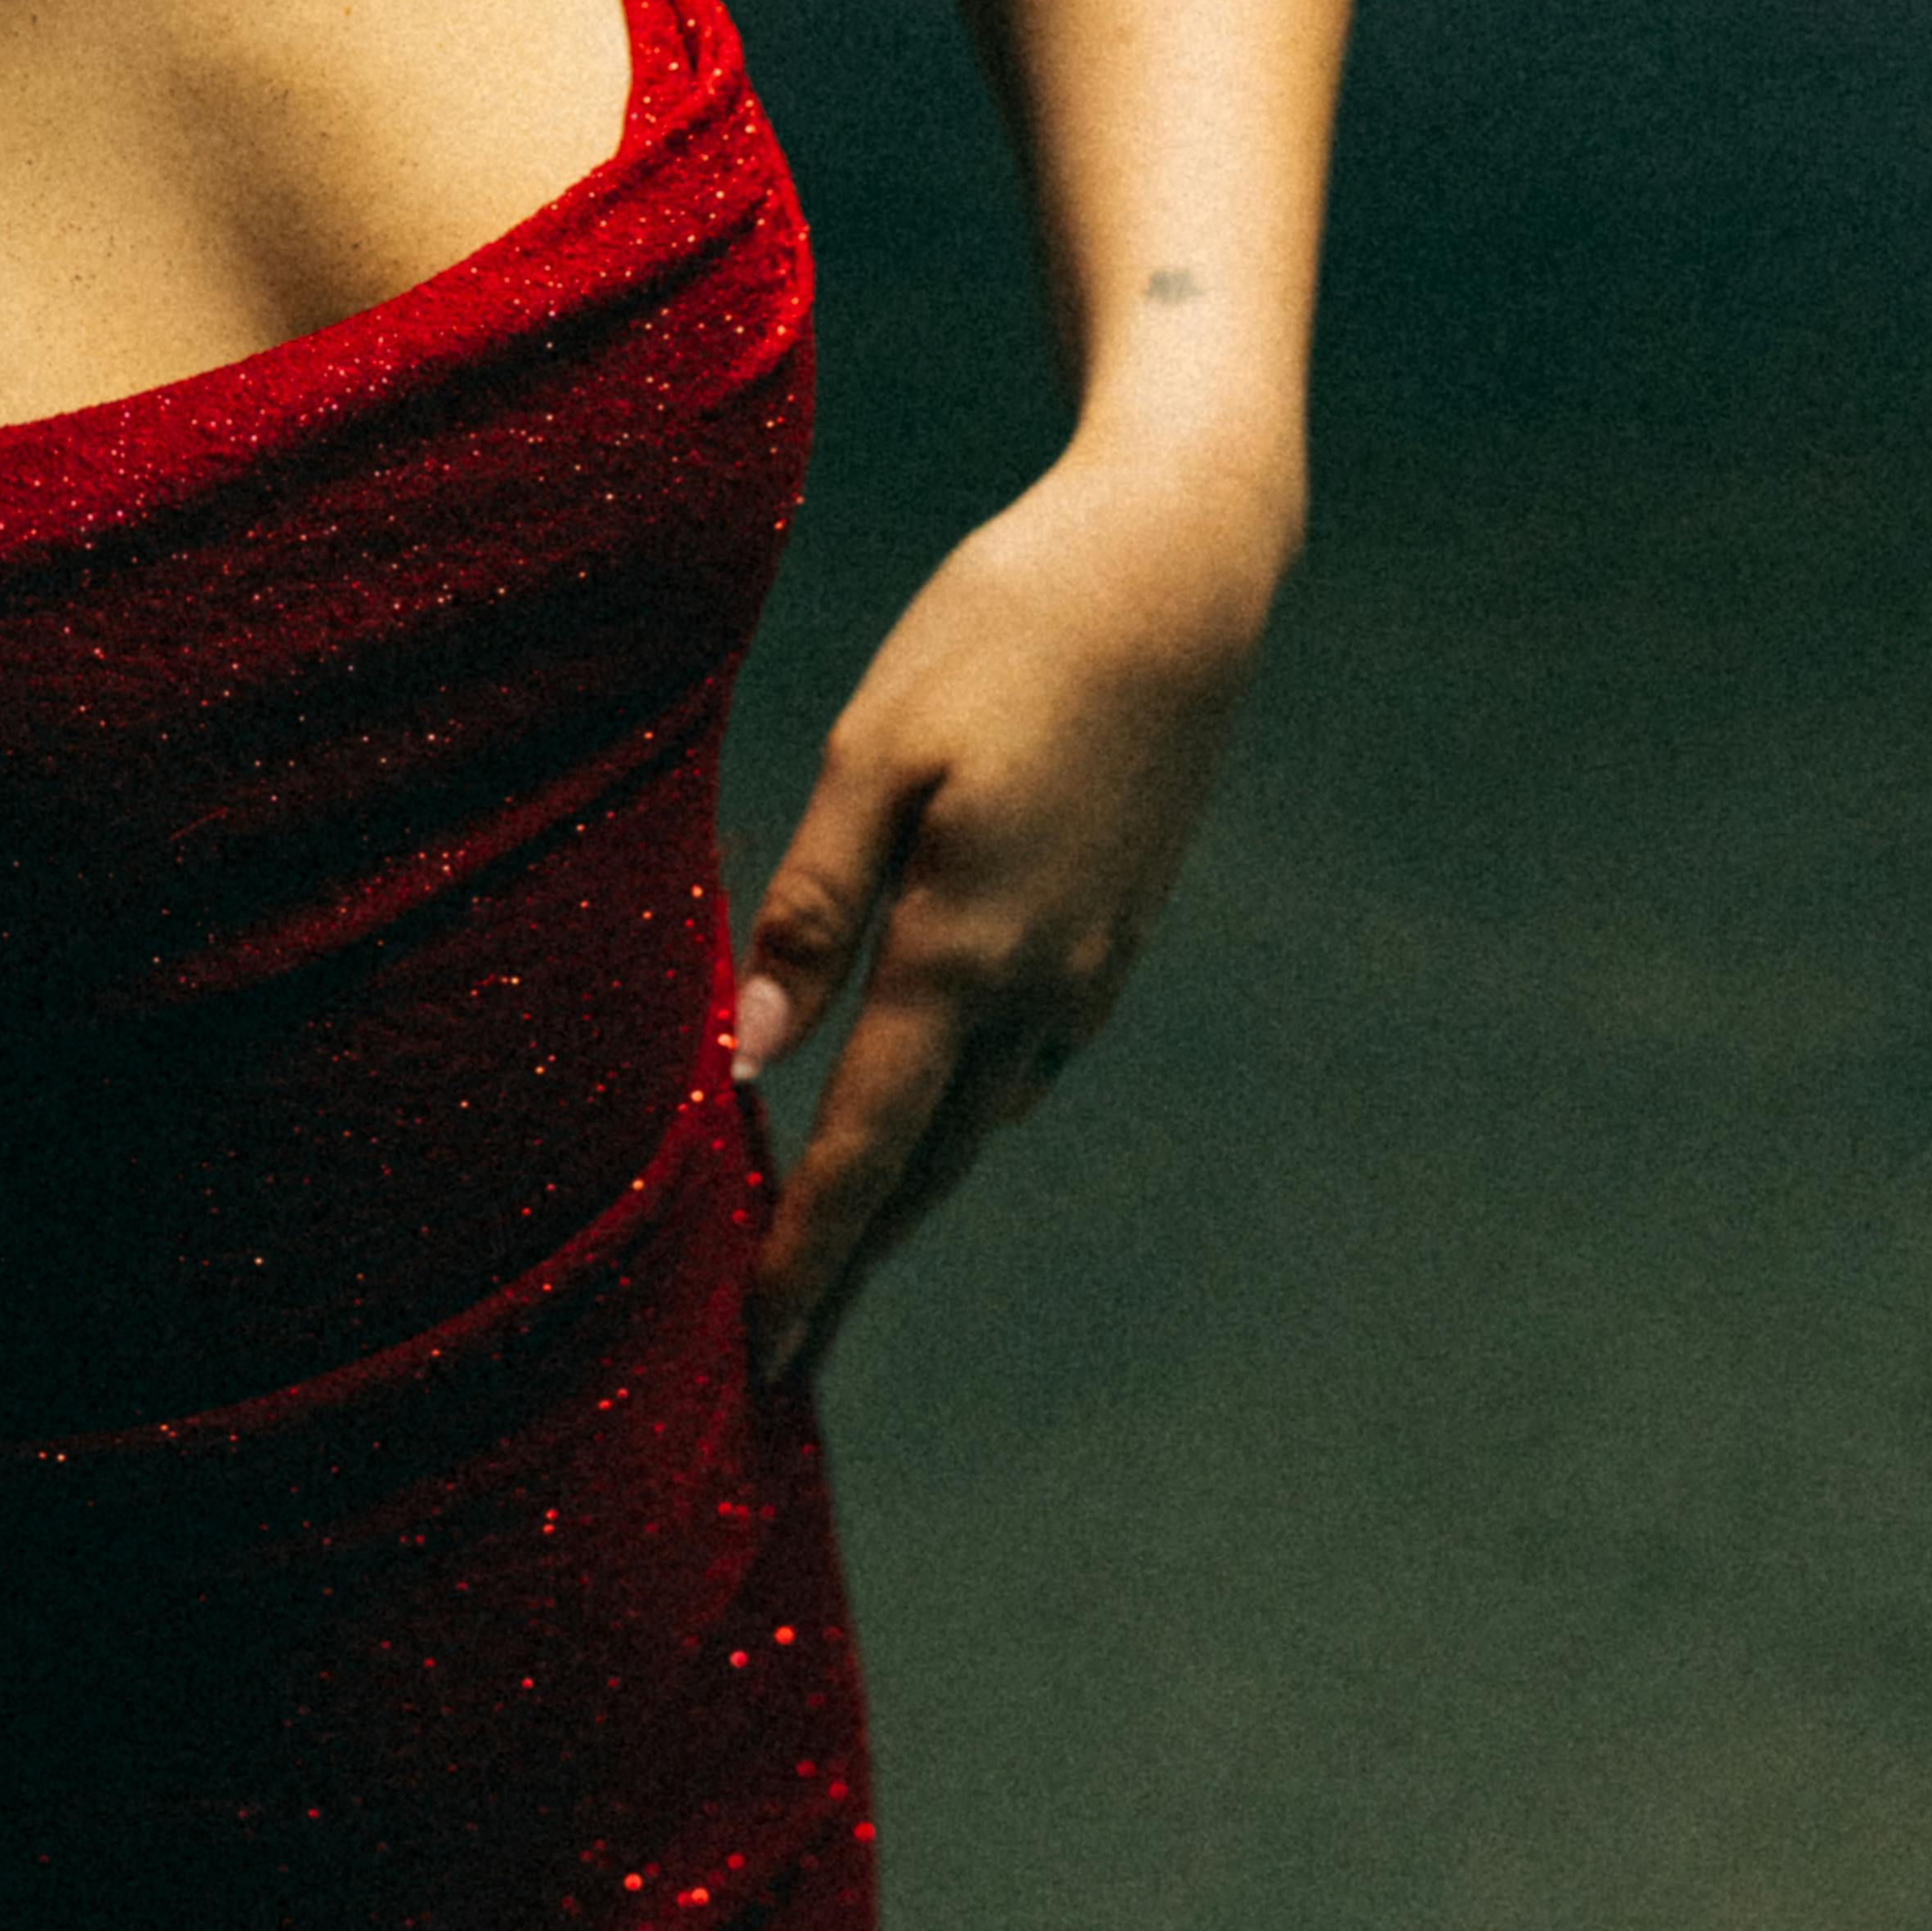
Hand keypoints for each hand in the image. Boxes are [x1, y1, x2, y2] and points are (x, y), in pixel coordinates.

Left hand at [731, 442, 1286, 1383]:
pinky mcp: (1113, 931)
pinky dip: (954, 1109)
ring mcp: (1090, 970)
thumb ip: (815, 903)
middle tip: (782, 1349)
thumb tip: (753, 1055)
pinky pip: (1018, 1061)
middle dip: (852, 1261)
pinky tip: (913, 1104)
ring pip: (976, 1120)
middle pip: (924, 1167)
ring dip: (902, 1187)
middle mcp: (1038, 991)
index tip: (762, 1355)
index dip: (810, 1259)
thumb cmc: (1005, 634)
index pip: (866, 1150)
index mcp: (966, 952)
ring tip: (825, 1241)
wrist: (1179, 575)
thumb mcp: (880, 749)